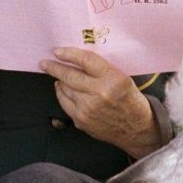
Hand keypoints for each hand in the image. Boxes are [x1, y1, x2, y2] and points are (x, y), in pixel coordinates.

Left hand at [40, 47, 160, 158]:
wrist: (137, 130)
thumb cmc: (130, 101)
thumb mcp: (123, 79)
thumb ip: (101, 70)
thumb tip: (76, 59)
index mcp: (113, 79)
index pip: (86, 60)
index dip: (69, 54)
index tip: (58, 51)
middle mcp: (99, 94)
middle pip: (70, 75)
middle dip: (54, 67)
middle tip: (45, 63)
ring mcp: (88, 109)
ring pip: (65, 89)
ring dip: (60, 81)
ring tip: (58, 76)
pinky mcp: (81, 120)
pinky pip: (64, 103)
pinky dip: (61, 94)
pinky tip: (63, 89)